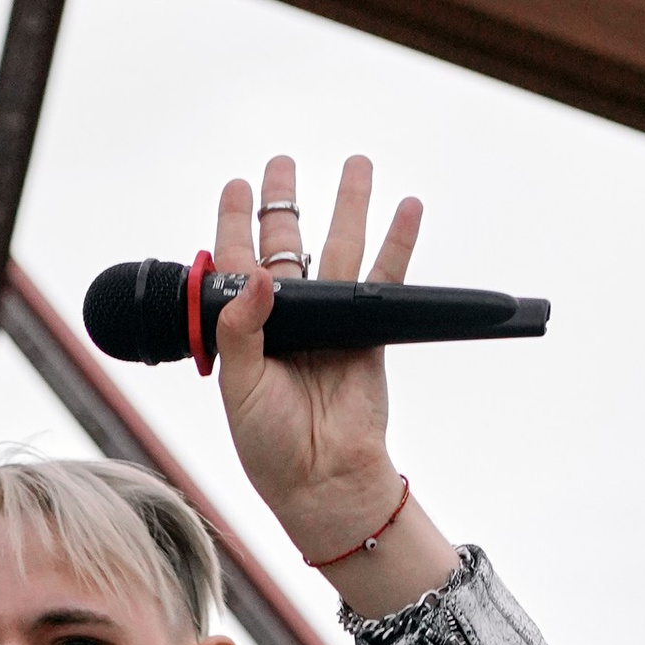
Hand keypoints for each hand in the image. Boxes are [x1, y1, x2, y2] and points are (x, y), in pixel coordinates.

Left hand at [210, 154, 457, 616]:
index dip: (236, 221)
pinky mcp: (368, 332)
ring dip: (349, 205)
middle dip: (285, 203)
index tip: (238, 184)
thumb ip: (241, 329)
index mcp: (245, 327)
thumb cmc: (269, 444)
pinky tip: (409, 208)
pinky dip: (399, 244)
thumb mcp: (240, 387)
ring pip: (338, 250)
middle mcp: (286, 317)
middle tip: (284, 163)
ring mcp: (329, 321)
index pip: (236, 261)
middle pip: (285, 243)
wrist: (321, 481)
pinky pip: (384, 280)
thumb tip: (261, 275)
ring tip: (358, 163)